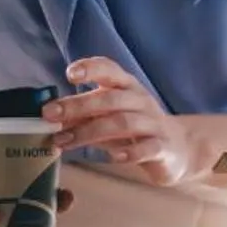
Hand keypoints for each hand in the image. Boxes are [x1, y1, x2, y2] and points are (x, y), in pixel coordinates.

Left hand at [47, 57, 218, 185]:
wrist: (178, 148)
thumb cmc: (135, 128)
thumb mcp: (107, 117)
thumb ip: (82, 115)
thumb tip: (49, 116)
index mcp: (126, 87)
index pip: (110, 69)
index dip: (91, 68)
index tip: (70, 74)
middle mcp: (140, 100)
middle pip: (109, 98)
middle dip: (78, 105)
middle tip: (50, 115)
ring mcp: (153, 124)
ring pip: (123, 123)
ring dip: (89, 132)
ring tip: (64, 142)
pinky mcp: (162, 147)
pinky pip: (147, 148)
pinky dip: (130, 152)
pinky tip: (113, 157)